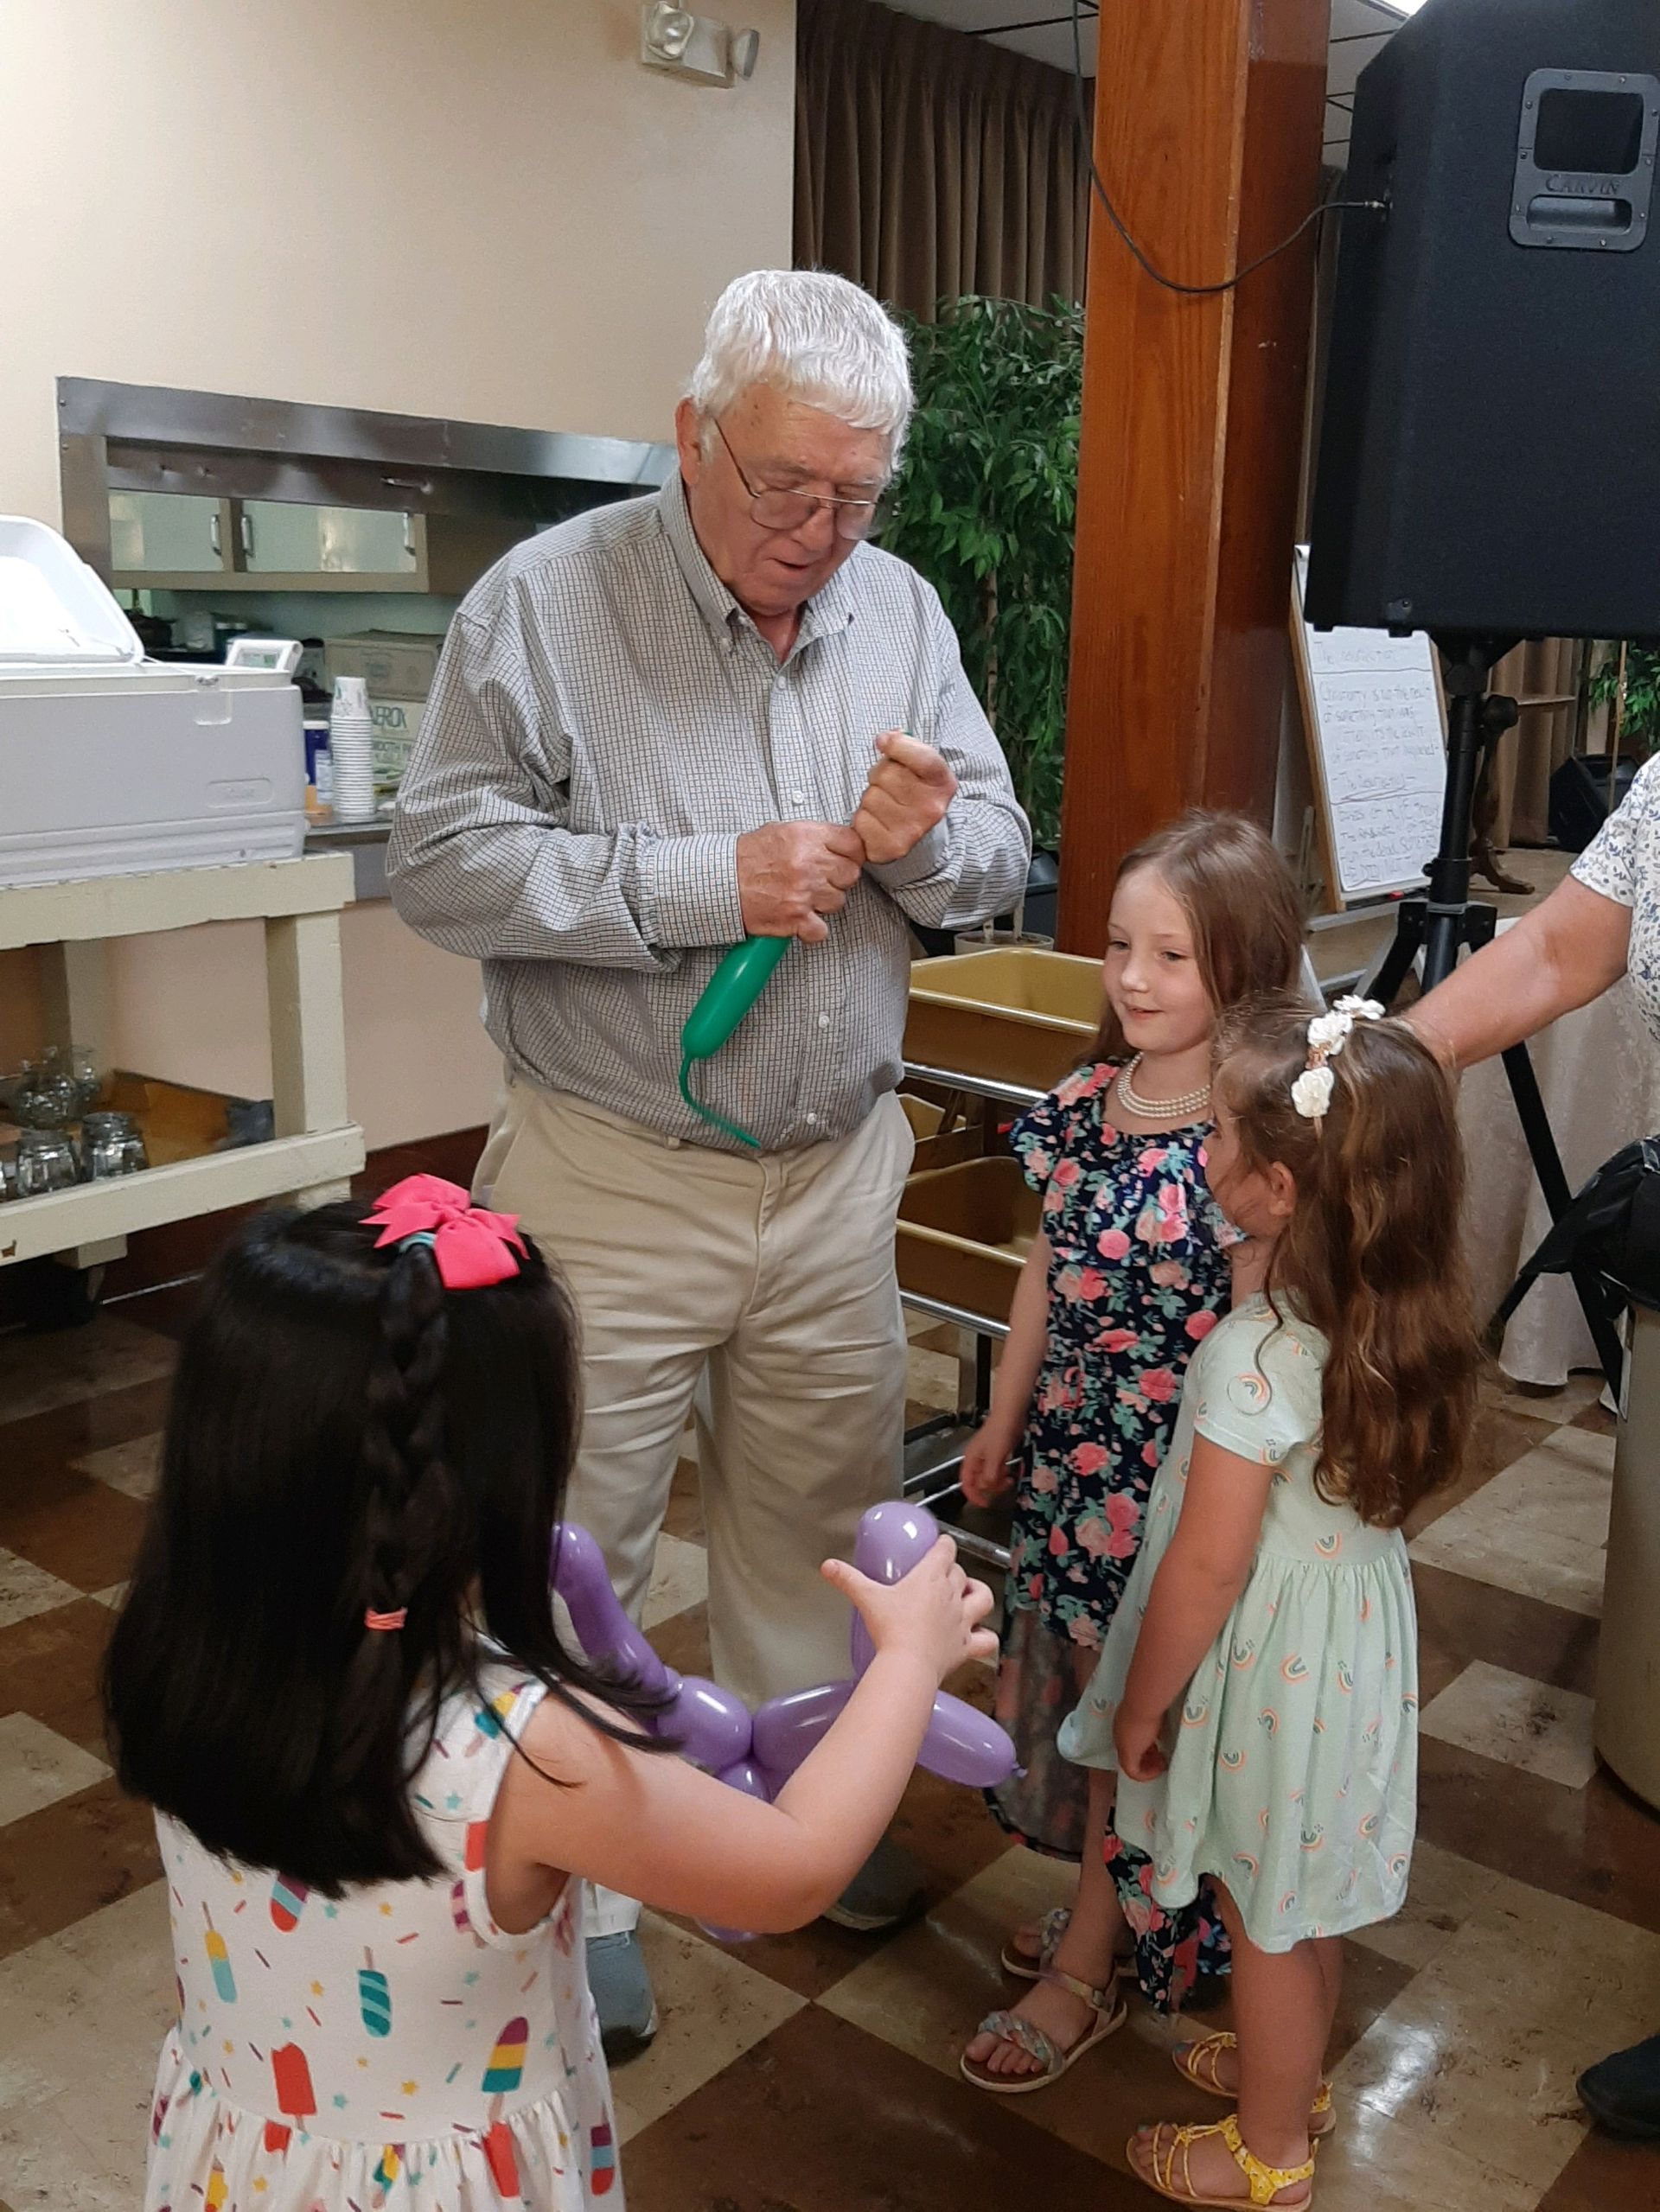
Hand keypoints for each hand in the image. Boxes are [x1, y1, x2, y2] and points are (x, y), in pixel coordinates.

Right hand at [737, 822, 866, 944]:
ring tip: (802, 897)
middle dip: (837, 879)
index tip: (844, 859)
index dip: (852, 854)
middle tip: (818, 880)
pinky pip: (821, 930)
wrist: (720, 881)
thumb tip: (838, 842)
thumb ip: (814, 836)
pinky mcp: (795, 918)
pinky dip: (812, 929)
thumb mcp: (782, 831)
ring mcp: (804, 892)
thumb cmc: (748, 857)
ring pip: (838, 902)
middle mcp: (809, 863)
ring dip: (823, 903)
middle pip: (850, 875)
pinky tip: (801, 919)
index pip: (854, 844)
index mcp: (807, 836)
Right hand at [822, 1534, 996, 1684]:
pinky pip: (987, 1639)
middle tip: (941, 1577)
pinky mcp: (967, 1645)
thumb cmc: (890, 1628)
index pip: (946, 1550)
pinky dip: (986, 1636)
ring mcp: (963, 1620)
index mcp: (930, 1577)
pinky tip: (978, 1635)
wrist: (908, 1665)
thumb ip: (848, 1579)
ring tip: (969, 1596)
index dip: (945, 1545)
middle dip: (954, 1571)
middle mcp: (951, 1594)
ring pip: (983, 1597)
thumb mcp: (867, 1599)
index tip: (941, 1545)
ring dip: (978, 1594)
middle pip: (960, 1572)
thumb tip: (827, 1566)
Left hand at [852, 732, 956, 865]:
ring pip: (870, 797)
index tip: (884, 742)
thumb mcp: (919, 765)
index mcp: (942, 783)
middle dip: (880, 775)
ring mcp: (912, 831)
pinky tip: (878, 822)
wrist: (920, 835)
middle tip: (890, 786)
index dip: (897, 745)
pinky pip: (861, 821)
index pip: (921, 756)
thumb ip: (905, 745)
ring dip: (871, 798)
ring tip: (885, 806)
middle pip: (886, 774)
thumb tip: (885, 739)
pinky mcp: (891, 848)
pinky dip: (864, 819)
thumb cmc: (914, 792)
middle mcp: (931, 809)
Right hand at [959, 1421, 1018, 1507]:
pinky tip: (1010, 1471)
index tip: (984, 1503)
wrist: (1010, 1414)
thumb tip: (986, 1488)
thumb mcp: (994, 1457)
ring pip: (988, 1476)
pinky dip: (1003, 1473)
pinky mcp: (997, 1452)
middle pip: (978, 1481)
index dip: (973, 1496)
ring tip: (1008, 1479)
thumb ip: (989, 1475)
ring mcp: (986, 1456)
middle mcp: (976, 1459)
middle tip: (1002, 1487)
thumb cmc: (1000, 1431)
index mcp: (971, 1459)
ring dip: (998, 1481)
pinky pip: (997, 1469)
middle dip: (990, 1487)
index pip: (966, 1483)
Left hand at [1113, 1701, 1168, 1782]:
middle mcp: (1119, 1735)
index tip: (1158, 1747)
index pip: (1131, 1740)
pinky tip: (1159, 1769)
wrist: (1142, 1702)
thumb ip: (1151, 1724)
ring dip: (1147, 1766)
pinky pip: (1134, 1772)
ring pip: (1131, 1764)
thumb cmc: (1149, 1703)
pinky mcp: (1128, 1754)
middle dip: (1147, 1758)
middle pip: (1130, 1753)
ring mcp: (1122, 1745)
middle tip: (1161, 1758)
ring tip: (1162, 1764)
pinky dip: (1146, 1774)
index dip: (1145, 1747)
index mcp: (1123, 1723)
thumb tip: (1160, 1731)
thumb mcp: (1151, 1715)